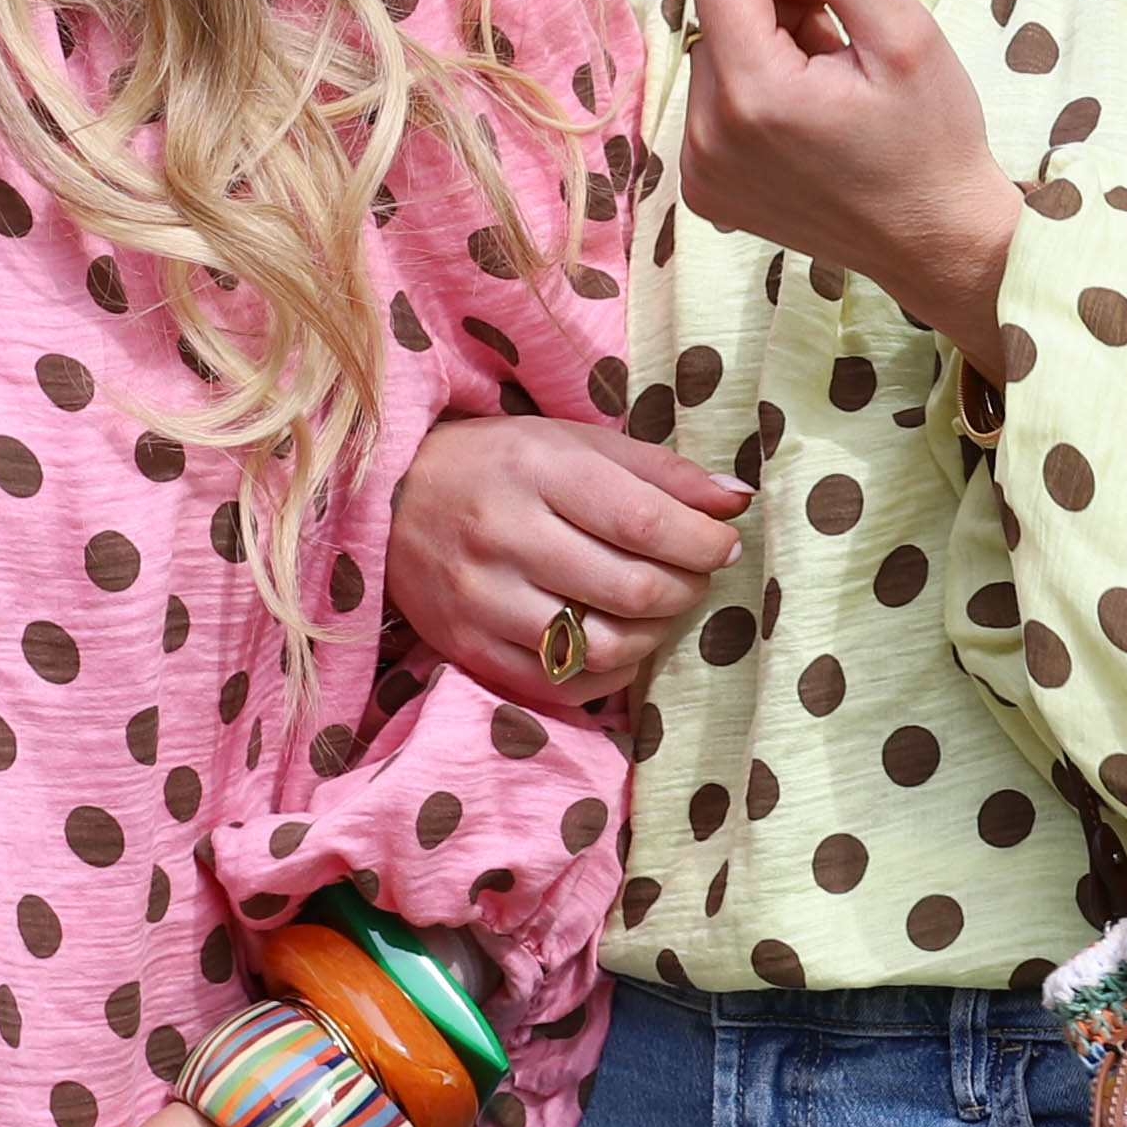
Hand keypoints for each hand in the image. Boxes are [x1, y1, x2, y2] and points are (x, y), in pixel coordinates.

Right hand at [388, 413, 747, 706]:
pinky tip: (615, 643)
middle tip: (693, 576)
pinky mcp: (466, 647)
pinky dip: (608, 672)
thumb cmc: (499, 463)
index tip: (723, 544)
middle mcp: (503, 535)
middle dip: (686, 589)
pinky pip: (562, 684)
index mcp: (536, 470)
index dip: (703, 541)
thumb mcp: (575, 443)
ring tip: (655, 609)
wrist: (389, 499)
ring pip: (601, 645)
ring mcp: (480, 599)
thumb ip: (659, 471)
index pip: (643, 521)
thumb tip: (737, 500)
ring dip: (652, 635)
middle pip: (631, 589)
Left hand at [681, 0, 1021, 361]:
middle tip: (841, 46)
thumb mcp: (902, 32)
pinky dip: (753, 97)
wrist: (938, 242)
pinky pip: (710, 106)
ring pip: (712, 56)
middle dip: (773, 11)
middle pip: (713, 14)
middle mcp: (708, 137)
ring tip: (829, 86)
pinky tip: (807, 121)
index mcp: (755, 93)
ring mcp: (700, 172)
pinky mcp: (703, 192)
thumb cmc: (934, 136)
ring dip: (764, 52)